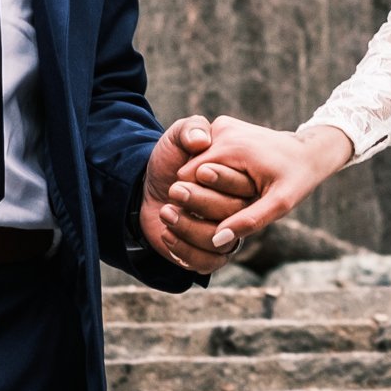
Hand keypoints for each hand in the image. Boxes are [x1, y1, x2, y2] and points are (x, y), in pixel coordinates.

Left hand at [138, 116, 257, 272]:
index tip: (195, 172)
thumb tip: (202, 141)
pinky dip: (185, 251)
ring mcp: (226, 235)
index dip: (221, 180)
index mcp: (240, 181)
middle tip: (175, 191)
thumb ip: (191, 128)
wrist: (148, 187)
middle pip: (232, 214)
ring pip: (218, 242)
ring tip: (166, 211)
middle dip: (201, 201)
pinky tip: (167, 234)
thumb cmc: (170, 160)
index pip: (243, 186)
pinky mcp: (209, 255)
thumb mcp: (178, 136)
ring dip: (189, 227)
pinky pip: (208, 262)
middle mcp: (239, 210)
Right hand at [165, 114, 352, 255]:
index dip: (195, 201)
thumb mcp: (280, 204)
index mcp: (233, 147)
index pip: (189, 179)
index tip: (206, 216)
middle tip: (217, 208)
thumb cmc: (297, 178)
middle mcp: (223, 130)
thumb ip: (249, 221)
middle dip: (197, 190)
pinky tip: (228, 178)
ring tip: (226, 193)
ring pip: (194, 160)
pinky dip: (211, 166)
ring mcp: (223, 125)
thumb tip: (218, 240)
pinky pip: (205, 152)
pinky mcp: (224, 125)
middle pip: (188, 168)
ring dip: (203, 180)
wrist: (309, 151)